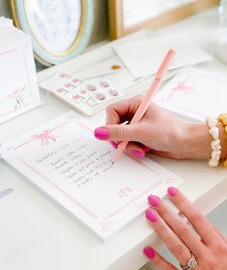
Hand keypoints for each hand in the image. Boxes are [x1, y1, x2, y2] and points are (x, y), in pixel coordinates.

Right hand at [94, 95, 211, 159]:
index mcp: (135, 104)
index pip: (112, 111)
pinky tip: (142, 149)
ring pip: (120, 136)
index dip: (110, 125)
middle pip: (114, 125)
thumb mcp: (141, 131)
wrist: (184, 143)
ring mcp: (136, 125)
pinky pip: (127, 142)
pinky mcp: (139, 135)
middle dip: (120, 138)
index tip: (113, 136)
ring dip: (127, 145)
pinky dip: (132, 148)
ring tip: (139, 148)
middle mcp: (134, 113)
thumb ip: (119, 132)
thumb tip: (99, 132)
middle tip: (126, 145)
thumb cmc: (170, 131)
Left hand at [144, 187, 226, 269]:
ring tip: (150, 216)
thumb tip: (200, 222)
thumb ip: (215, 237)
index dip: (183, 203)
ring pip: (175, 247)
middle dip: (166, 212)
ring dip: (161, 229)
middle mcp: (207, 257)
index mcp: (218, 246)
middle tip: (154, 201)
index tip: (172, 193)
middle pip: (182, 229)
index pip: (197, 219)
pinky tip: (148, 250)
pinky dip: (158, 261)